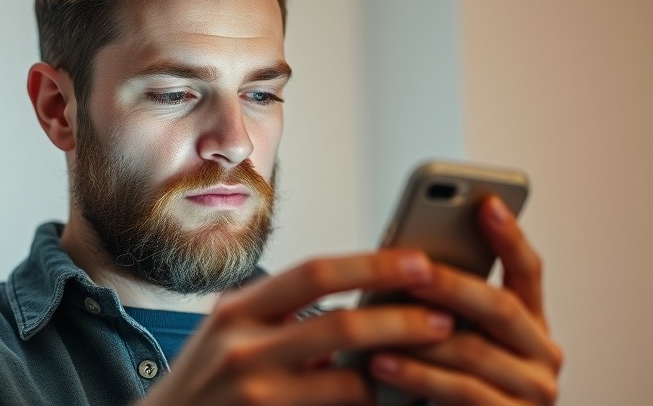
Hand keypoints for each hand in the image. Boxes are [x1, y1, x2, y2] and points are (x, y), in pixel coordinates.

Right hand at [139, 249, 454, 405]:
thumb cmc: (205, 381)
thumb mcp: (231, 333)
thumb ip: (282, 316)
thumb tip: (360, 304)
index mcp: (238, 308)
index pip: (316, 272)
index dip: (373, 265)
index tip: (418, 261)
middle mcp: (241, 346)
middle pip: (340, 325)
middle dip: (401, 320)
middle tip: (446, 317)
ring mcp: (254, 394)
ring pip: (348, 382)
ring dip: (396, 374)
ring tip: (430, 366)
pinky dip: (370, 405)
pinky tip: (391, 399)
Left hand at [369, 196, 563, 404]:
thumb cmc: (443, 381)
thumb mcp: (449, 336)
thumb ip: (442, 303)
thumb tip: (404, 262)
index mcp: (530, 322)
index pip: (527, 270)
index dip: (509, 237)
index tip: (487, 203)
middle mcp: (542, 353)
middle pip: (501, 307)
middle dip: (453, 285)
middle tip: (415, 268)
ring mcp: (533, 392)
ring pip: (476, 352)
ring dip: (422, 335)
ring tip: (380, 320)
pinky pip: (463, 392)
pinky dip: (418, 375)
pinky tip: (382, 363)